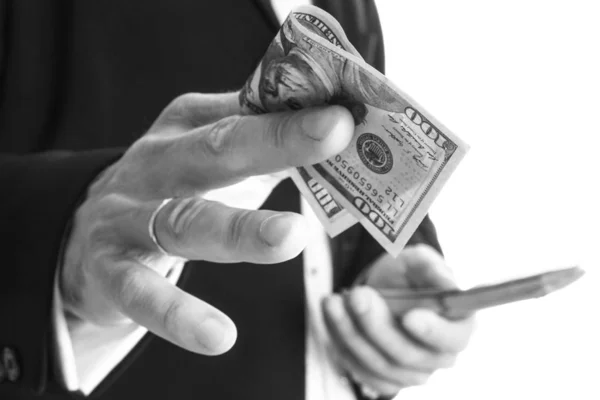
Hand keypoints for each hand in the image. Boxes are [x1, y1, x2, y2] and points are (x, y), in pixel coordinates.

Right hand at [62, 92, 353, 355]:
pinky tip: (220, 336)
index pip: (245, 110)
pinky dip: (178, 314)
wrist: (87, 233)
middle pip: (216, 150)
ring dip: (240, 229)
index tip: (344, 109)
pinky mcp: (110, 269)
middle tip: (333, 132)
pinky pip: (142, 292)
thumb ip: (264, 144)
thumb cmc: (174, 188)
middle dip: (274, 140)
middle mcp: (157, 163)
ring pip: (185, 222)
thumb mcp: (211, 156)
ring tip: (292, 237)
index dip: (295, 108)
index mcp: (187, 127)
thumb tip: (337, 132)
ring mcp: (129, 215)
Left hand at [322, 245, 474, 395]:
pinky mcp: (385, 379)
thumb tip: (447, 283)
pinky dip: (342, 343)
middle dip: (377, 325)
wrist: (382, 289)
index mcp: (458, 326)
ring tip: (335, 302)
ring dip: (352, 332)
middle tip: (358, 296)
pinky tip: (333, 317)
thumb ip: (431, 267)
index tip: (409, 316)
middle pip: (409, 355)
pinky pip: (361, 370)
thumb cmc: (406, 276)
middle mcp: (439, 355)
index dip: (432, 331)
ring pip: (380, 364)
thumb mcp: (417, 260)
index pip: (453, 338)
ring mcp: (412, 372)